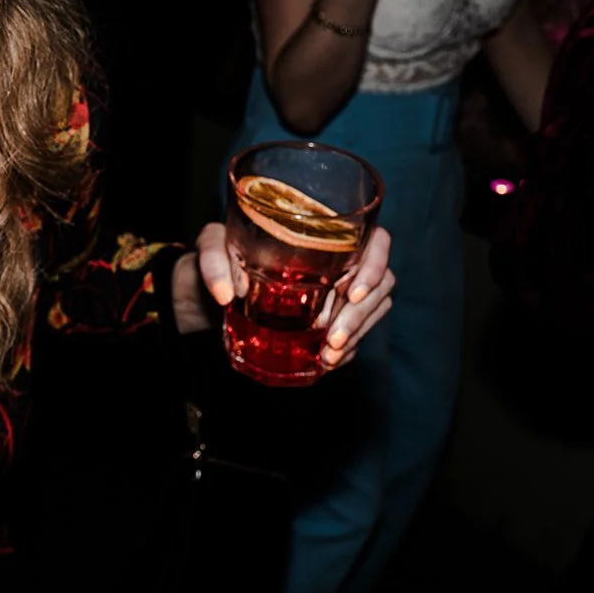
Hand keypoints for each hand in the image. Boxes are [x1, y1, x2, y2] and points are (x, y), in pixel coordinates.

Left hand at [189, 221, 395, 368]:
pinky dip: (348, 349)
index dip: (375, 265)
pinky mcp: (338, 314)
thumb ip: (213, 261)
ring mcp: (345, 287)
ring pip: (375, 308)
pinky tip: (328, 362)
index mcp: (326, 230)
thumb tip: (226, 293)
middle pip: (381, 282)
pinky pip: (359, 331)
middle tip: (332, 339)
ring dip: (357, 335)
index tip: (351, 293)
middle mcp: (345, 257)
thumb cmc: (223, 252)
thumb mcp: (212, 246)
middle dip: (361, 315)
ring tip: (328, 357)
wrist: (219, 284)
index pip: (376, 239)